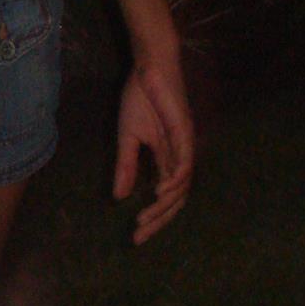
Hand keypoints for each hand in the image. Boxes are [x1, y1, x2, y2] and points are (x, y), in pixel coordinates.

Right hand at [113, 52, 194, 245]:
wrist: (148, 69)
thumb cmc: (141, 100)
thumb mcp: (127, 138)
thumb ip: (125, 166)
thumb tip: (118, 196)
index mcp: (167, 160)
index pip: (165, 197)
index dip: (152, 218)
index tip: (135, 236)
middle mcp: (179, 157)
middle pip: (176, 199)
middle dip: (159, 220)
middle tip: (139, 236)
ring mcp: (185, 146)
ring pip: (182, 186)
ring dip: (165, 205)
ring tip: (146, 218)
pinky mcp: (186, 133)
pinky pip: (185, 163)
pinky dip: (175, 180)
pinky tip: (161, 192)